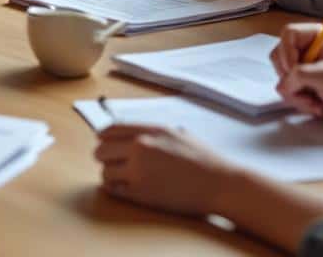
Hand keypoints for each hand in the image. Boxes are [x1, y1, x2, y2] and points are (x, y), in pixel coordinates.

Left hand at [94, 124, 237, 215]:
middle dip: (106, 158)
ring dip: (112, 176)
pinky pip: (114, 190)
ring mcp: (139, 170)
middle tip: (117, 164)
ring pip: (104, 172)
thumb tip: (132, 133)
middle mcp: (141, 147)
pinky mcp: (141, 193)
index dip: (104, 139)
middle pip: (100, 151)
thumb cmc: (204, 160)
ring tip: (126, 178)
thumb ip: (152, 131)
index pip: (108, 130)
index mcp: (149, 130)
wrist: (221, 185)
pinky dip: (117, 190)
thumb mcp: (178, 133)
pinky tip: (128, 188)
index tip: (106, 145)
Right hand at [270, 23, 322, 124]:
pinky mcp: (296, 84)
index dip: (287, 51)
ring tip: (314, 100)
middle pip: (279, 56)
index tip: (295, 67)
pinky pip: (284, 89)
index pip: (288, 33)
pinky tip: (314, 104)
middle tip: (307, 86)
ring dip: (295, 92)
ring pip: (280, 76)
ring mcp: (298, 68)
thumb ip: (299, 75)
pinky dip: (297, 100)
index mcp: (313, 38)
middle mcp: (303, 50)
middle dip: (290, 77)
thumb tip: (282, 86)